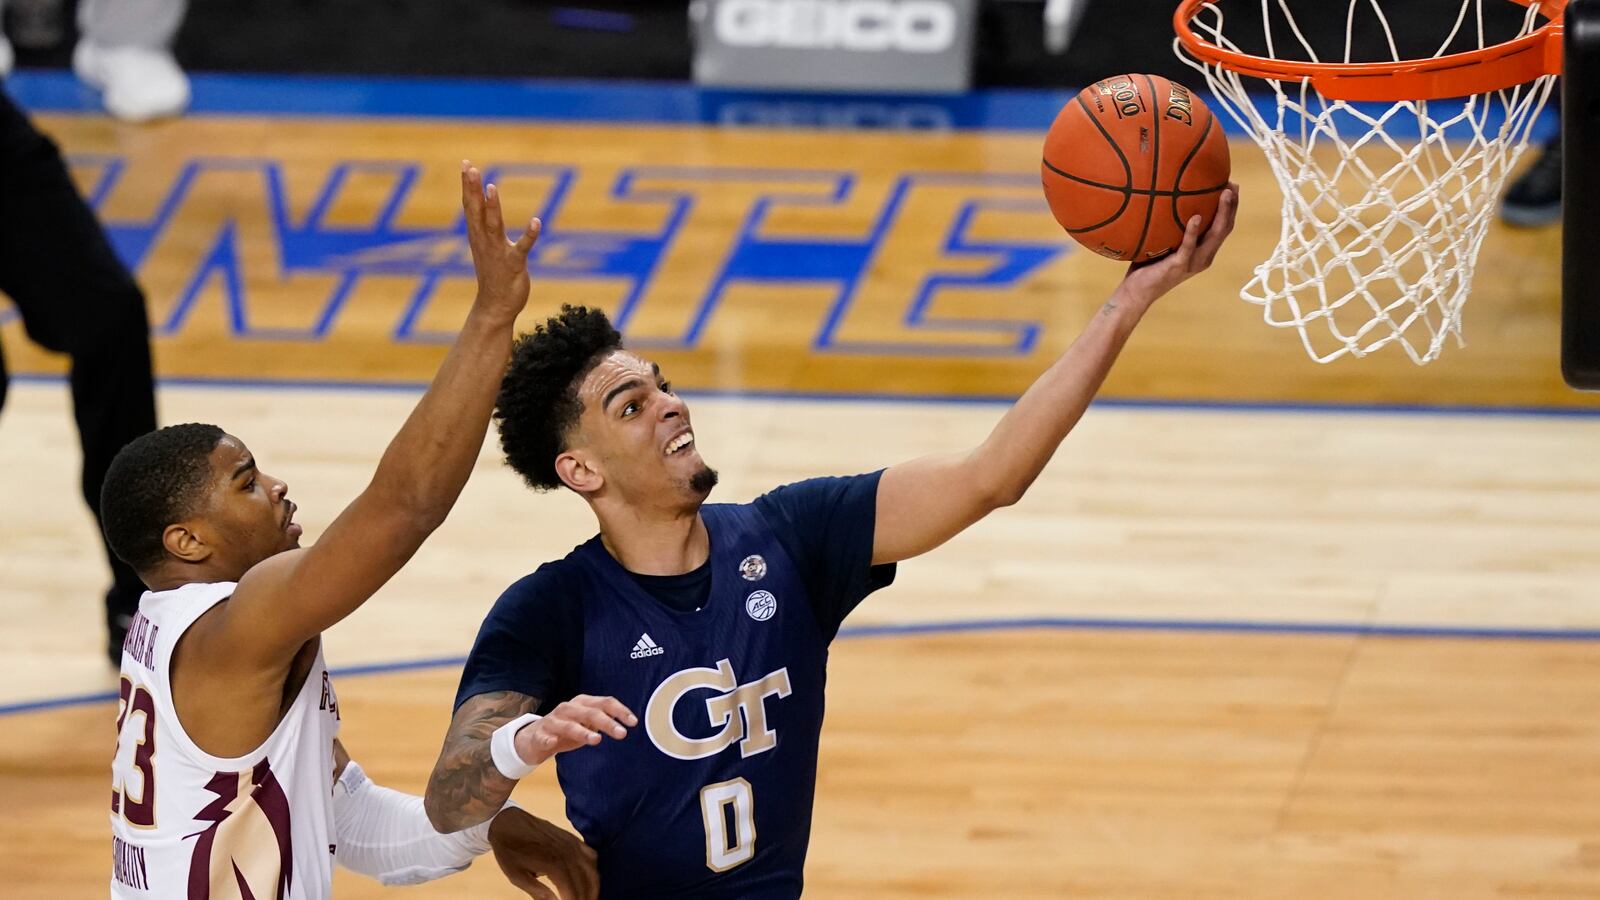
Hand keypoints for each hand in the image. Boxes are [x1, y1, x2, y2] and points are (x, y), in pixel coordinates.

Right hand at [461, 159, 540, 322]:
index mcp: (477, 235)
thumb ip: (483, 221)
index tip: (466, 163)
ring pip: (494, 226)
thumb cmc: (492, 272)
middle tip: (470, 168)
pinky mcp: (514, 265)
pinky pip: (523, 248)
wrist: (495, 306)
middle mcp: (484, 241)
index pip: (470, 206)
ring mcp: (498, 252)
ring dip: (492, 207)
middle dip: (473, 189)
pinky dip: (530, 235)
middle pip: (477, 211)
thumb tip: (481, 198)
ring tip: (492, 187)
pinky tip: (537, 222)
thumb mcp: (484, 244)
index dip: (467, 185)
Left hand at [488, 806, 598, 899]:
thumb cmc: (509, 851)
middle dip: (586, 898)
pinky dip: (594, 869)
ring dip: (594, 887)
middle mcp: (567, 854)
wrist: (508, 822)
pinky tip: (590, 878)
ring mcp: (572, 844)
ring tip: (589, 898)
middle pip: (586, 882)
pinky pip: (591, 855)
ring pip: (592, 870)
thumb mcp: (517, 876)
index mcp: (553, 865)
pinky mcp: (572, 838)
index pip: (572, 892)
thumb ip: (538, 892)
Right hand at [513, 695, 636, 765]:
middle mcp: (568, 709)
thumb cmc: (567, 729)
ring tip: (596, 739)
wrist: (534, 737)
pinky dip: (549, 739)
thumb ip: (604, 721)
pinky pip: (544, 737)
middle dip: (607, 722)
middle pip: (590, 713)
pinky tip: (554, 742)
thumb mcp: (587, 722)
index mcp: (582, 703)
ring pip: (569, 725)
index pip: (604, 702)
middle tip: (622, 733)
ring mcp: (553, 721)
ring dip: (583, 731)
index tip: (633, 722)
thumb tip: (628, 725)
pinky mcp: (539, 735)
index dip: (620, 711)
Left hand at [1116, 182, 1237, 308]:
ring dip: (1221, 213)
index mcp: (1203, 251)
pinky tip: (1195, 216)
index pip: (1223, 227)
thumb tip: (1165, 195)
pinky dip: (1193, 231)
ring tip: (1224, 193)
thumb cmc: (1148, 265)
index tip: (1232, 186)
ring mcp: (1193, 262)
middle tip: (1232, 185)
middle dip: (1231, 206)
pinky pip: (1189, 246)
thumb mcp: (1163, 241)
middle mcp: (1204, 257)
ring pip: (1214, 235)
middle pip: (1225, 228)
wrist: (1137, 292)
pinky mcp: (1180, 265)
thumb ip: (1170, 225)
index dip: (1231, 208)